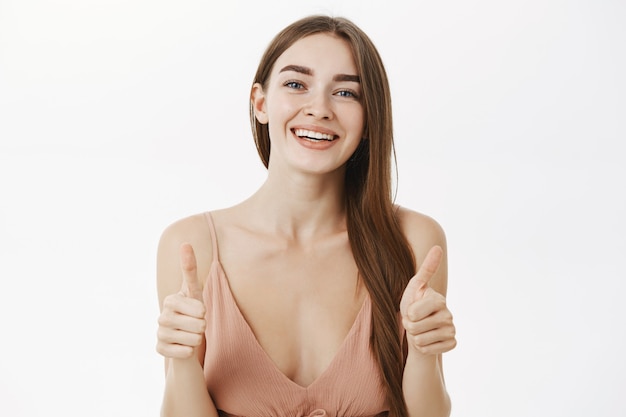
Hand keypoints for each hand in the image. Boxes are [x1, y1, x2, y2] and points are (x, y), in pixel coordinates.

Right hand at [156, 243, 205, 358]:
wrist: (185, 339)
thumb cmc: (192, 312)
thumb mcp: (194, 291)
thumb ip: (189, 268)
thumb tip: (185, 243)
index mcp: (171, 300)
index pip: (198, 307)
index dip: (203, 311)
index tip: (200, 311)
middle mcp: (162, 316)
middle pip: (198, 324)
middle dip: (203, 326)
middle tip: (198, 325)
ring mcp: (159, 333)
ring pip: (193, 339)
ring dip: (198, 339)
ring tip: (192, 335)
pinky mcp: (160, 349)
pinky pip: (184, 353)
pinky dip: (189, 351)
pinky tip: (185, 347)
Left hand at [400, 246, 455, 354]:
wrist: (418, 331)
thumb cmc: (413, 306)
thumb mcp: (415, 287)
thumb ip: (426, 268)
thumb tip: (438, 247)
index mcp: (438, 299)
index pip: (413, 312)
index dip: (407, 314)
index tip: (411, 311)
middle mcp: (449, 314)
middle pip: (414, 327)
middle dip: (409, 326)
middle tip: (414, 322)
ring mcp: (451, 330)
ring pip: (420, 340)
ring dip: (414, 338)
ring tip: (419, 331)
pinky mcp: (451, 344)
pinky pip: (427, 350)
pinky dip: (422, 348)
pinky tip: (427, 341)